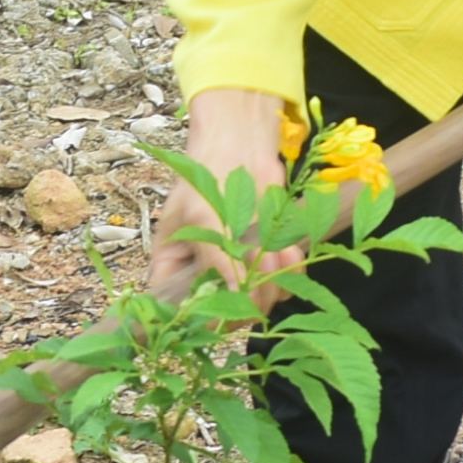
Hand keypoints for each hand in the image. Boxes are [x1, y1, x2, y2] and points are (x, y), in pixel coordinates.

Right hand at [152, 87, 289, 302]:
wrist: (243, 143)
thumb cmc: (209, 173)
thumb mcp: (203, 217)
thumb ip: (217, 260)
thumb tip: (234, 299)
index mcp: (173, 262)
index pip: (173, 306)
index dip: (195, 319)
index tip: (220, 317)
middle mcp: (202, 271)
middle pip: (220, 311)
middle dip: (244, 301)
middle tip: (260, 286)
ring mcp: (235, 268)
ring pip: (254, 300)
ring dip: (272, 285)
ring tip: (277, 256)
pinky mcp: (265, 259)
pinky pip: (280, 282)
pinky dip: (289, 271)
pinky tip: (289, 251)